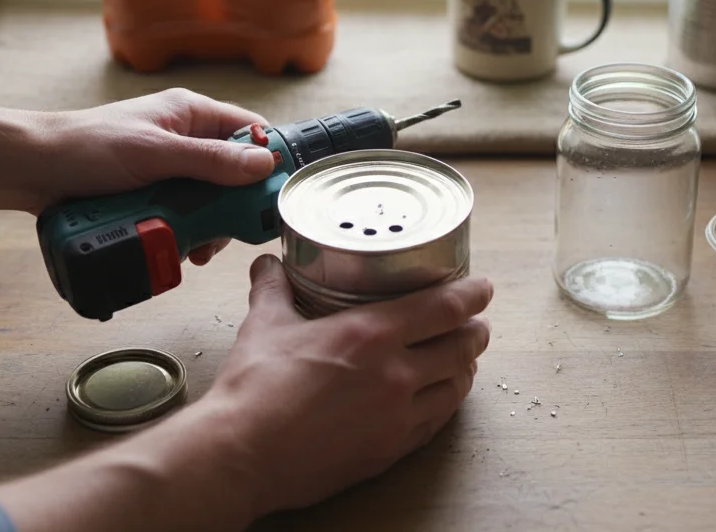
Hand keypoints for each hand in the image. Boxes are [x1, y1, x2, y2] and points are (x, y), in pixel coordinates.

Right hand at [0, 256, 492, 531]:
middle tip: (474, 318)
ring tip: (464, 354)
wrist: (233, 456)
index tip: (482, 282)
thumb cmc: (246, 386)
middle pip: (459, 347)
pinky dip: (442, 403)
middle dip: (473, 330)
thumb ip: (274, 289)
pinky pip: (431, 423)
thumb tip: (267, 259)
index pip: (441, 306)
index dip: (470, 293)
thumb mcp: (263, 327)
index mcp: (367, 335)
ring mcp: (391, 419)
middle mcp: (391, 374)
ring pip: (452, 386)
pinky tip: (439, 397)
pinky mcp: (381, 452)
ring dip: (463, 367)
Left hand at [28, 88, 275, 263]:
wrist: (31, 170)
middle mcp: (183, 137)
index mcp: (190, 113)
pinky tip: (182, 247)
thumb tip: (264, 164)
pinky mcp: (150, 194)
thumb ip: (210, 160)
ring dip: (210, 224)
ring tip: (199, 247)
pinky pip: (184, 213)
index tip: (270, 194)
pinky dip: (187, 231)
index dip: (266, 159)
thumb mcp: (156, 155)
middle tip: (228, 232)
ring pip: (209, 198)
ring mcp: (167, 168)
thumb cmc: (87, 148)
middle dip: (234, 205)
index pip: (248, 130)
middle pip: (232, 172)